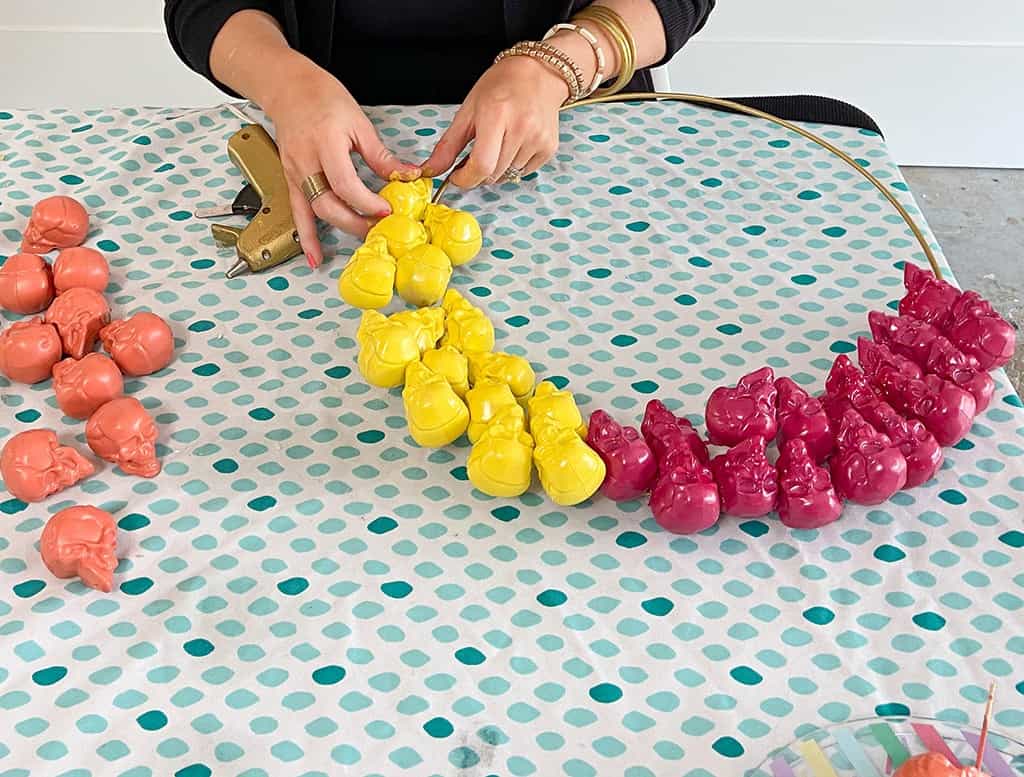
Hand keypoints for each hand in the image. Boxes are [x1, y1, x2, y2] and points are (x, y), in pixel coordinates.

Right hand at [263, 55, 419, 266]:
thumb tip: (407, 176)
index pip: (345, 184)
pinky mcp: (292, 181)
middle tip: (382, 228)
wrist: (289, 90)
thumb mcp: (359, 123)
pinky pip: (299, 214)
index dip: (367, 202)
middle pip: (329, 204)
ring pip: (316, 212)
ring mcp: (295, 174)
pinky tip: (315, 258)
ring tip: (364, 238)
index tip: (388, 210)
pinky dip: (307, 238)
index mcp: (324, 144)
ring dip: (341, 229)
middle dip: (357, 222)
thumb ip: (380, 156)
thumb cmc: (323, 99)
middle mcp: (305, 162)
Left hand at [425, 55, 566, 187]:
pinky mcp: (549, 147)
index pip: (482, 165)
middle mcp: (521, 128)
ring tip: (498, 143)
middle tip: (476, 154)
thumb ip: (448, 144)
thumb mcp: (468, 110)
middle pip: (493, 174)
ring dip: (497, 169)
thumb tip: (431, 170)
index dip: (465, 178)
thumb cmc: (501, 86)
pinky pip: (524, 172)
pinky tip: (514, 144)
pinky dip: (514, 166)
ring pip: (508, 176)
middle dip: (478, 173)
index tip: (457, 176)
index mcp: (496, 115)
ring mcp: (538, 139)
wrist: (538, 73)